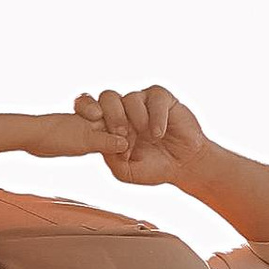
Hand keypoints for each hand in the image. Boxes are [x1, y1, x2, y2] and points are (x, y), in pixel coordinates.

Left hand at [73, 84, 208, 188]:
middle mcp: (123, 109)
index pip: (88, 105)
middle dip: (112, 116)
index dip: (85, 106)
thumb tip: (102, 140)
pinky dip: (155, 117)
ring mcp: (143, 102)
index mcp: (108, 124)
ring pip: (130, 98)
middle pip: (107, 97)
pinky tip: (158, 134)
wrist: (184, 166)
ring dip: (136, 119)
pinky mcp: (162, 99)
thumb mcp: (125, 171)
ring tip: (147, 137)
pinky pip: (154, 99)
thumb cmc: (153, 168)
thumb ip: (110, 157)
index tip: (92, 118)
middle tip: (122, 134)